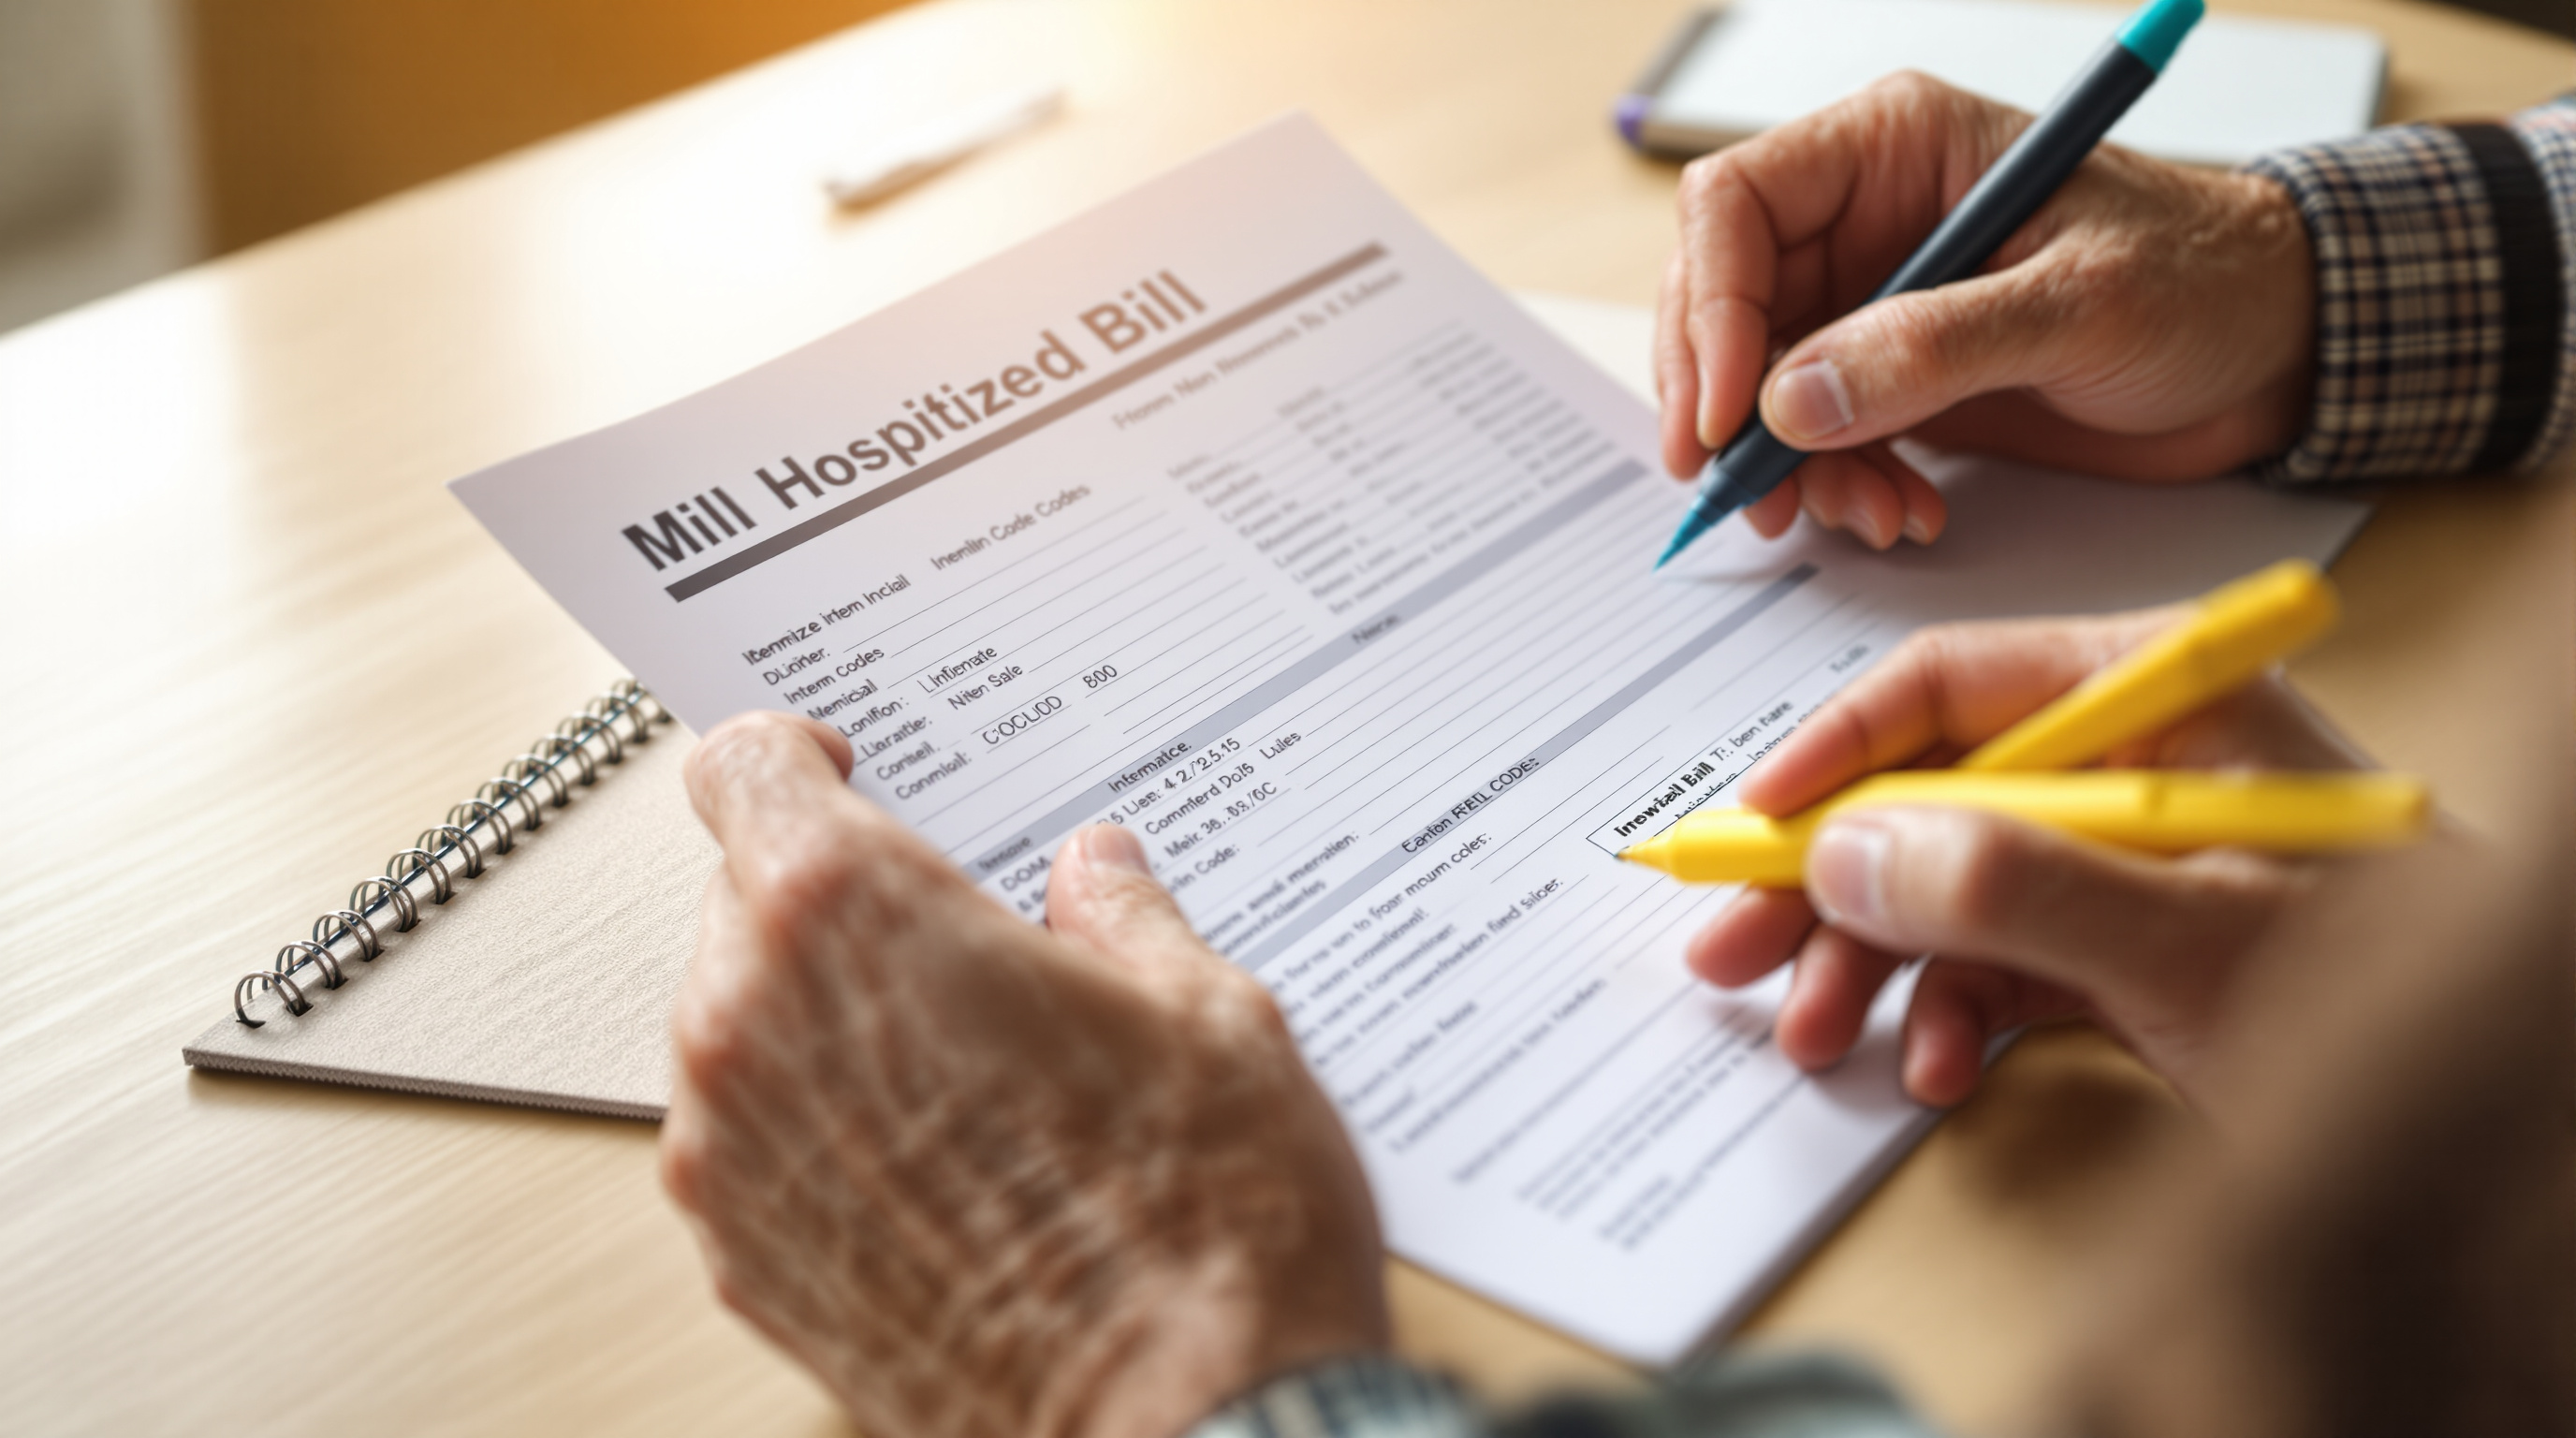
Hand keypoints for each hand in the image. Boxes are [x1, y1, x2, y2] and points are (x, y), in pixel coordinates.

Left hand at [660, 713, 1385, 1437]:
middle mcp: (754, 1030)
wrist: (1192, 1428)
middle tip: (961, 939)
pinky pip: (752, 1149)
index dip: (794, 757)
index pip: (742, 771)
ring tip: (978, 1071)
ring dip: (828, 1023)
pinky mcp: (748, 1265)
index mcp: (853, 918)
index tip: (844, 771)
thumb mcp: (1208, 1013)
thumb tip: (1095, 874)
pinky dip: (823, 1132)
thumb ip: (1123, 915)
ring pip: (740, 1029)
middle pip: (744, 902)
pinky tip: (951, 1166)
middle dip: (839, 904)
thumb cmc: (1203, 1227)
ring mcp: (733, 1161)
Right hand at [1654, 72, 2315, 548]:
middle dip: (1728, 406)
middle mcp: (1866, 217)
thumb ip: (1934, 347)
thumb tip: (1795, 400)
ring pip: (1760, 384)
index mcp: (1895, 147)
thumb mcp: (2078, 305)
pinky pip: (1817, 436)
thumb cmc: (2204, 280)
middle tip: (1751, 491)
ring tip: (1869, 513)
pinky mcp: (1894, 378)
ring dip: (1791, 466)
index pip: (1736, 205)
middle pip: (1723, 301)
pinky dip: (1839, 487)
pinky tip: (1902, 511)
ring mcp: (1872, 301)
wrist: (2277, 349)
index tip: (1731, 411)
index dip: (1713, 307)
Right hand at [1688, 609, 2372, 1107]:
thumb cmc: (2391, 998)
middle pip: (1925, 790)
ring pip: (1941, 881)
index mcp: (2157, 696)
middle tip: (1735, 951)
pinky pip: (1991, 954)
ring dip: (1869, 963)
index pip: (1952, 686)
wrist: (2502, 1115)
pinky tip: (1933, 1062)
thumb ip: (2017, 886)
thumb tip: (1852, 855)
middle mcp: (2126, 758)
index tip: (1751, 826)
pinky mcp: (2119, 935)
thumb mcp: (2189, 938)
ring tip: (1817, 1033)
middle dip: (1827, 883)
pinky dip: (1947, 1009)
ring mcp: (2119, 851)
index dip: (1834, 754)